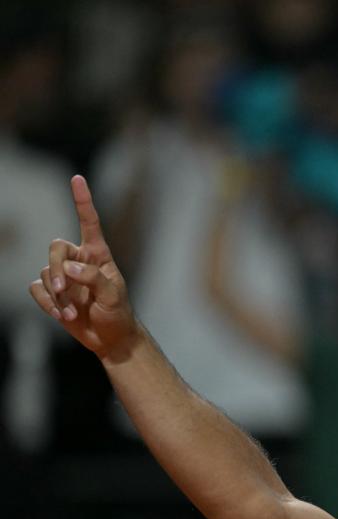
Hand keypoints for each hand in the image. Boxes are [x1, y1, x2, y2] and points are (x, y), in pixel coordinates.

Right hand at [28, 176, 139, 361]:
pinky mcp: (52, 293)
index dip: (83, 201)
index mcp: (98, 255)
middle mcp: (79, 261)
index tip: (77, 179)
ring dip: (56, 295)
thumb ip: (94, 278)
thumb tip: (69, 268)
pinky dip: (46, 303)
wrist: (110, 339)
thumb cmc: (118, 314)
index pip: (89, 223)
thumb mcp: (114, 296)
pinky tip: (62, 315)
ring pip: (45, 272)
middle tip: (62, 289)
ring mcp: (64, 277)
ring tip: (72, 313)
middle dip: (56, 268)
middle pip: (56, 248)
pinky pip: (37, 289)